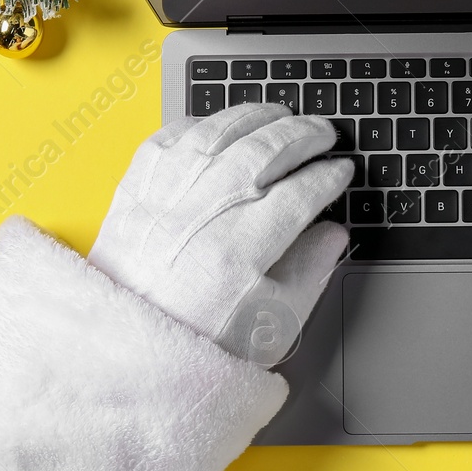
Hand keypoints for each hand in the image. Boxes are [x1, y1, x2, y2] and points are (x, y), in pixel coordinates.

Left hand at [89, 103, 351, 364]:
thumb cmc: (204, 343)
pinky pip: (168, 139)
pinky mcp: (133, 193)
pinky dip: (198, 124)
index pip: (298, 194)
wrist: (129, 355)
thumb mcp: (275, 325)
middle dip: (301, 135)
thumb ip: (311, 274)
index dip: (327, 177)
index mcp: (240, 254)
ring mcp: (164, 199)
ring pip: (216, 135)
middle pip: (261, 153)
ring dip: (254, 117)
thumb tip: (334, 234)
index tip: (342, 170)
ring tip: (281, 115)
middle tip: (323, 132)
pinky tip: (220, 126)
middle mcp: (201, 217)